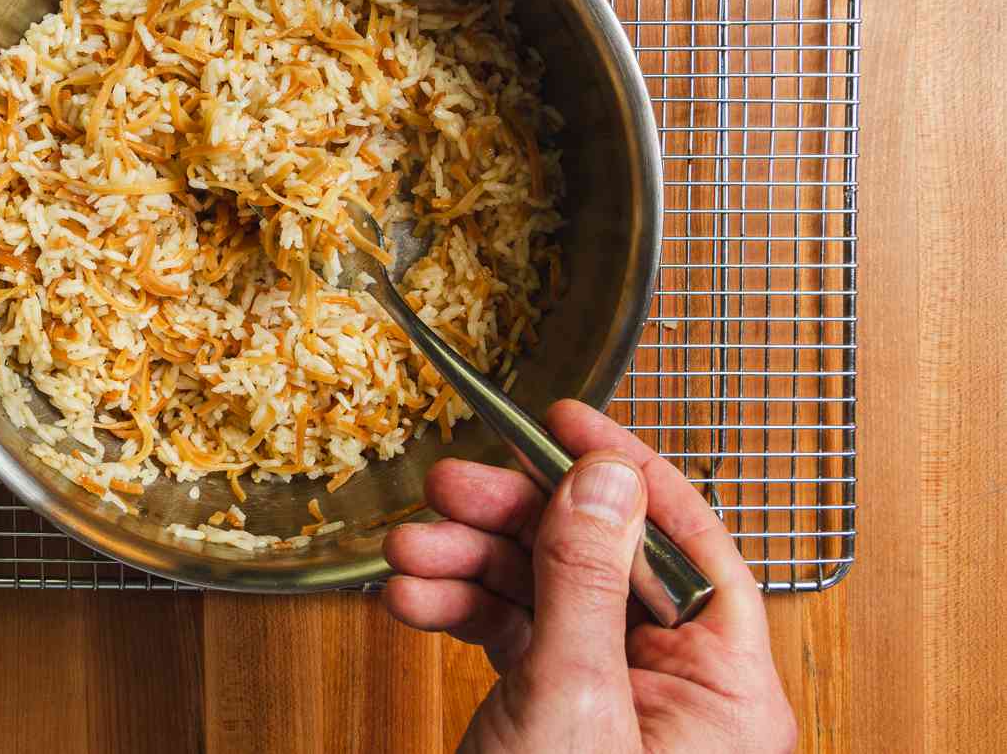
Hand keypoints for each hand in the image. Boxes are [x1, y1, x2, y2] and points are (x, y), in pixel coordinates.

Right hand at [384, 400, 796, 752]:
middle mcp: (674, 690)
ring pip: (541, 593)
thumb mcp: (572, 701)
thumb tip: (606, 475)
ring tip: (408, 549)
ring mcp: (609, 701)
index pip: (690, 544)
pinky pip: (510, 637)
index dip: (627, 469)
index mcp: (725, 691)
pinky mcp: (554, 712)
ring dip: (466, 565)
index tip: (566, 419)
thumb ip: (587, 580)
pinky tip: (411, 599)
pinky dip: (457, 613)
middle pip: (598, 558)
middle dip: (512, 520)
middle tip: (451, 484)